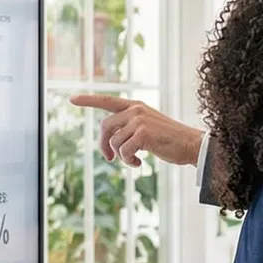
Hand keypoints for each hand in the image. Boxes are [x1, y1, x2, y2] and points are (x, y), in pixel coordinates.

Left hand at [68, 94, 204, 166]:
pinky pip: (124, 151)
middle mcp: (136, 110)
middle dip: (103, 145)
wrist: (191, 145)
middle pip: (105, 127)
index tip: (72, 99)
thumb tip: (109, 144)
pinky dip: (129, 161)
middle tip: (108, 158)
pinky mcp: (144, 134)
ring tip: (134, 160)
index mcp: (136, 106)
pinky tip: (140, 162)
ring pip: (114, 142)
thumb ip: (129, 128)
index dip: (89, 100)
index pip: (107, 101)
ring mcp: (139, 120)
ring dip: (121, 156)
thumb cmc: (169, 140)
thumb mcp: (148, 128)